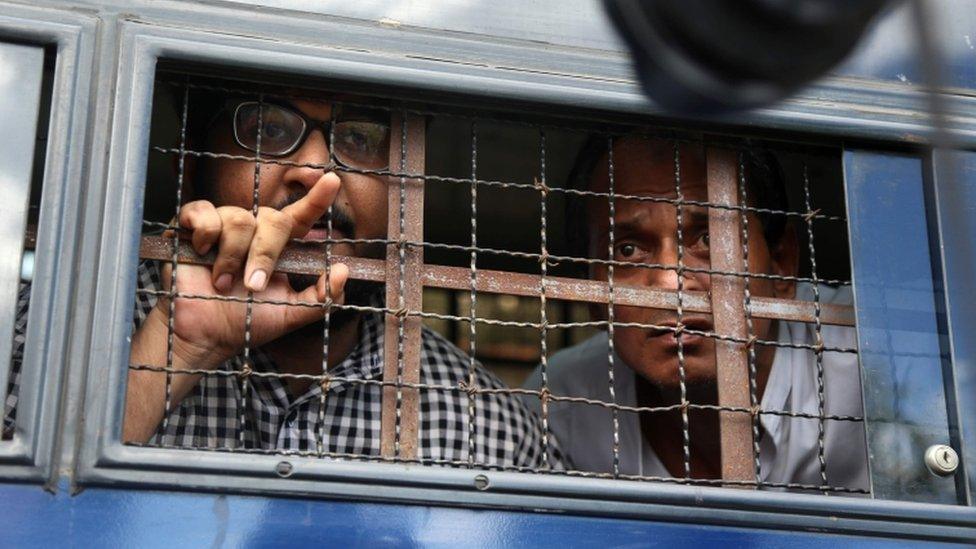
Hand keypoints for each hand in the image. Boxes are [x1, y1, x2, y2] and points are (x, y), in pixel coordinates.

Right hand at [152, 171, 347, 367]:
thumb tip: (344, 271)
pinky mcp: (191, 225)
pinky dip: (206, 234)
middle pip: (272, 218)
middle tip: (253, 285)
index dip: (317, 198)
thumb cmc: (245, 321)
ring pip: (239, 219)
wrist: (205, 336)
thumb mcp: (291, 314)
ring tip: (223, 282)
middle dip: (265, 253)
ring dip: (233, 256)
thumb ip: (322, 297)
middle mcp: (253, 230)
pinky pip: (204, 211)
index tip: (332, 181)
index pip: (301, 216)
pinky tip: (202, 254)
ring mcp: (223, 225)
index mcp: (278, 245)